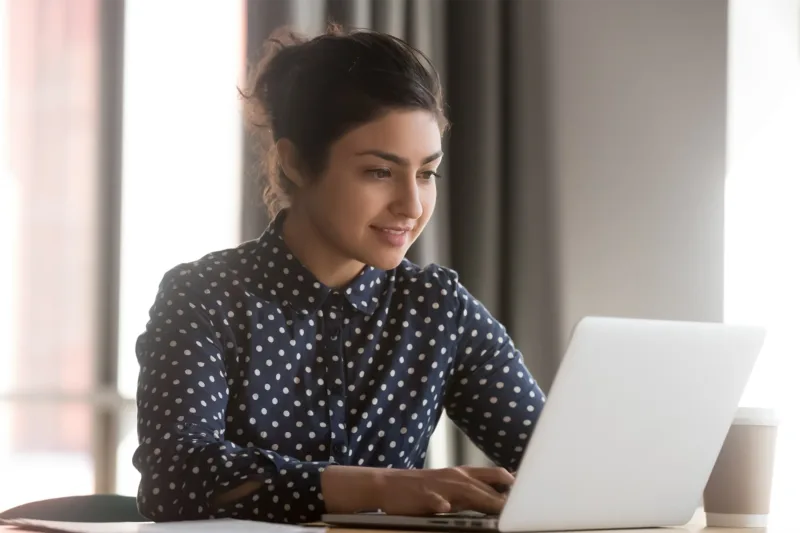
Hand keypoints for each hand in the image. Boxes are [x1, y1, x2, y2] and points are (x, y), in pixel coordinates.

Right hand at [373, 466, 513, 515]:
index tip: (533, 489)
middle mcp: (455, 477)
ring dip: (482, 498)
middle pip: (486, 484)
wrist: (388, 484)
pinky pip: (434, 499)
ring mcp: (440, 486)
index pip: (495, 474)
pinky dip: (440, 502)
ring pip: (465, 491)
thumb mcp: (452, 484)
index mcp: (463, 474)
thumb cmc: (423, 487)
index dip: (513, 482)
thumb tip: (501, 493)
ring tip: (498, 508)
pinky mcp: (423, 496)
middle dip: (504, 495)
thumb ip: (475, 489)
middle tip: (522, 505)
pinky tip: (445, 507)